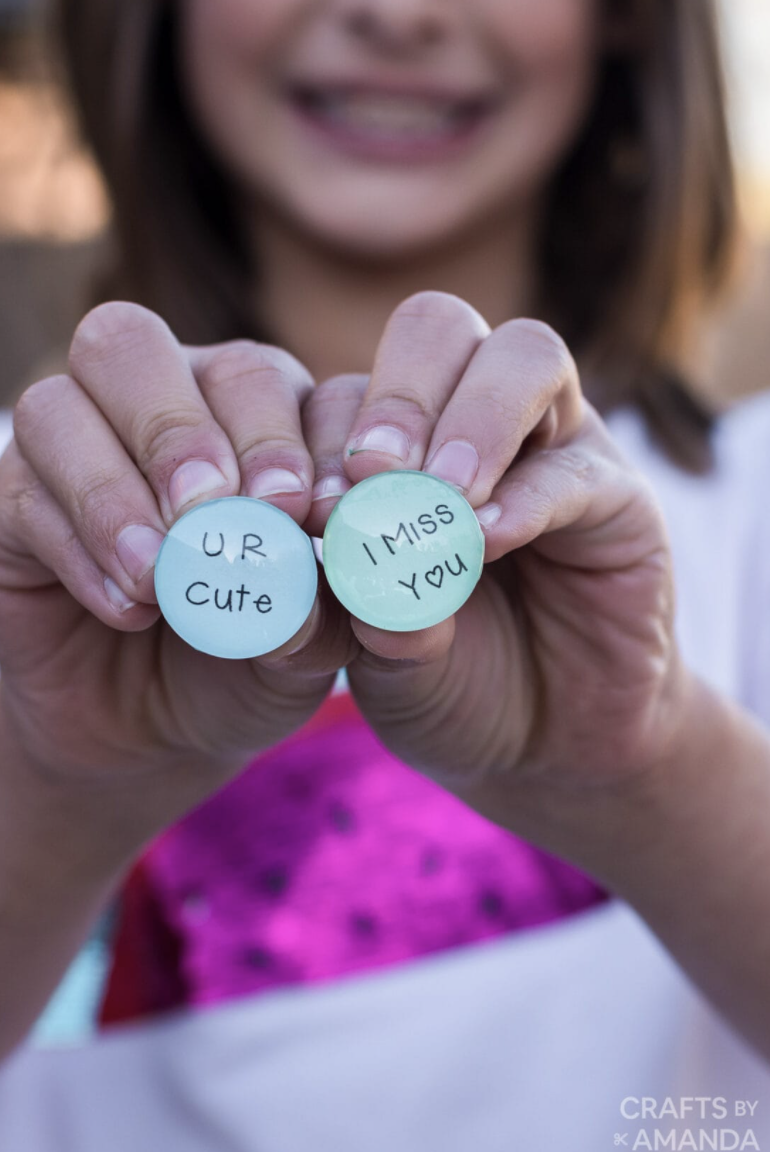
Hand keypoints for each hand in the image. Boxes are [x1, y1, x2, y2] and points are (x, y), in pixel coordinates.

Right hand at [0, 303, 355, 837]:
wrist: (159, 731)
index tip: (317, 511)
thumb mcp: (310, 645)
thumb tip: (311, 569)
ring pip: (62, 401)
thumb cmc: (252, 664)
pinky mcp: (17, 500)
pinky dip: (80, 547)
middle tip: (220, 511)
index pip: (269, 377)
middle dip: (184, 430)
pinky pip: (25, 490)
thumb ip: (325, 604)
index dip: (292, 431)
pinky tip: (130, 607)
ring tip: (160, 573)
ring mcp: (78, 444)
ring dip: (114, 487)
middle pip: (143, 347)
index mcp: (256, 413)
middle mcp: (162, 405)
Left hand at [304, 291, 687, 827]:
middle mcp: (475, 418)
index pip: (349, 389)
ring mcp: (554, 443)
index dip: (314, 437)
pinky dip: (527, 498)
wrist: (541, 739)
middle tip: (370, 469)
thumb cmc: (445, 678)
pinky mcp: (618, 495)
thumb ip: (352, 601)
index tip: (291, 507)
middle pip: (438, 328)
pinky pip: (577, 466)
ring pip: (524, 356)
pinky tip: (485, 541)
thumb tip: (330, 553)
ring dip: (472, 418)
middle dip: (397, 391)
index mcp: (399, 443)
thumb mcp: (376, 648)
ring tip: (439, 494)